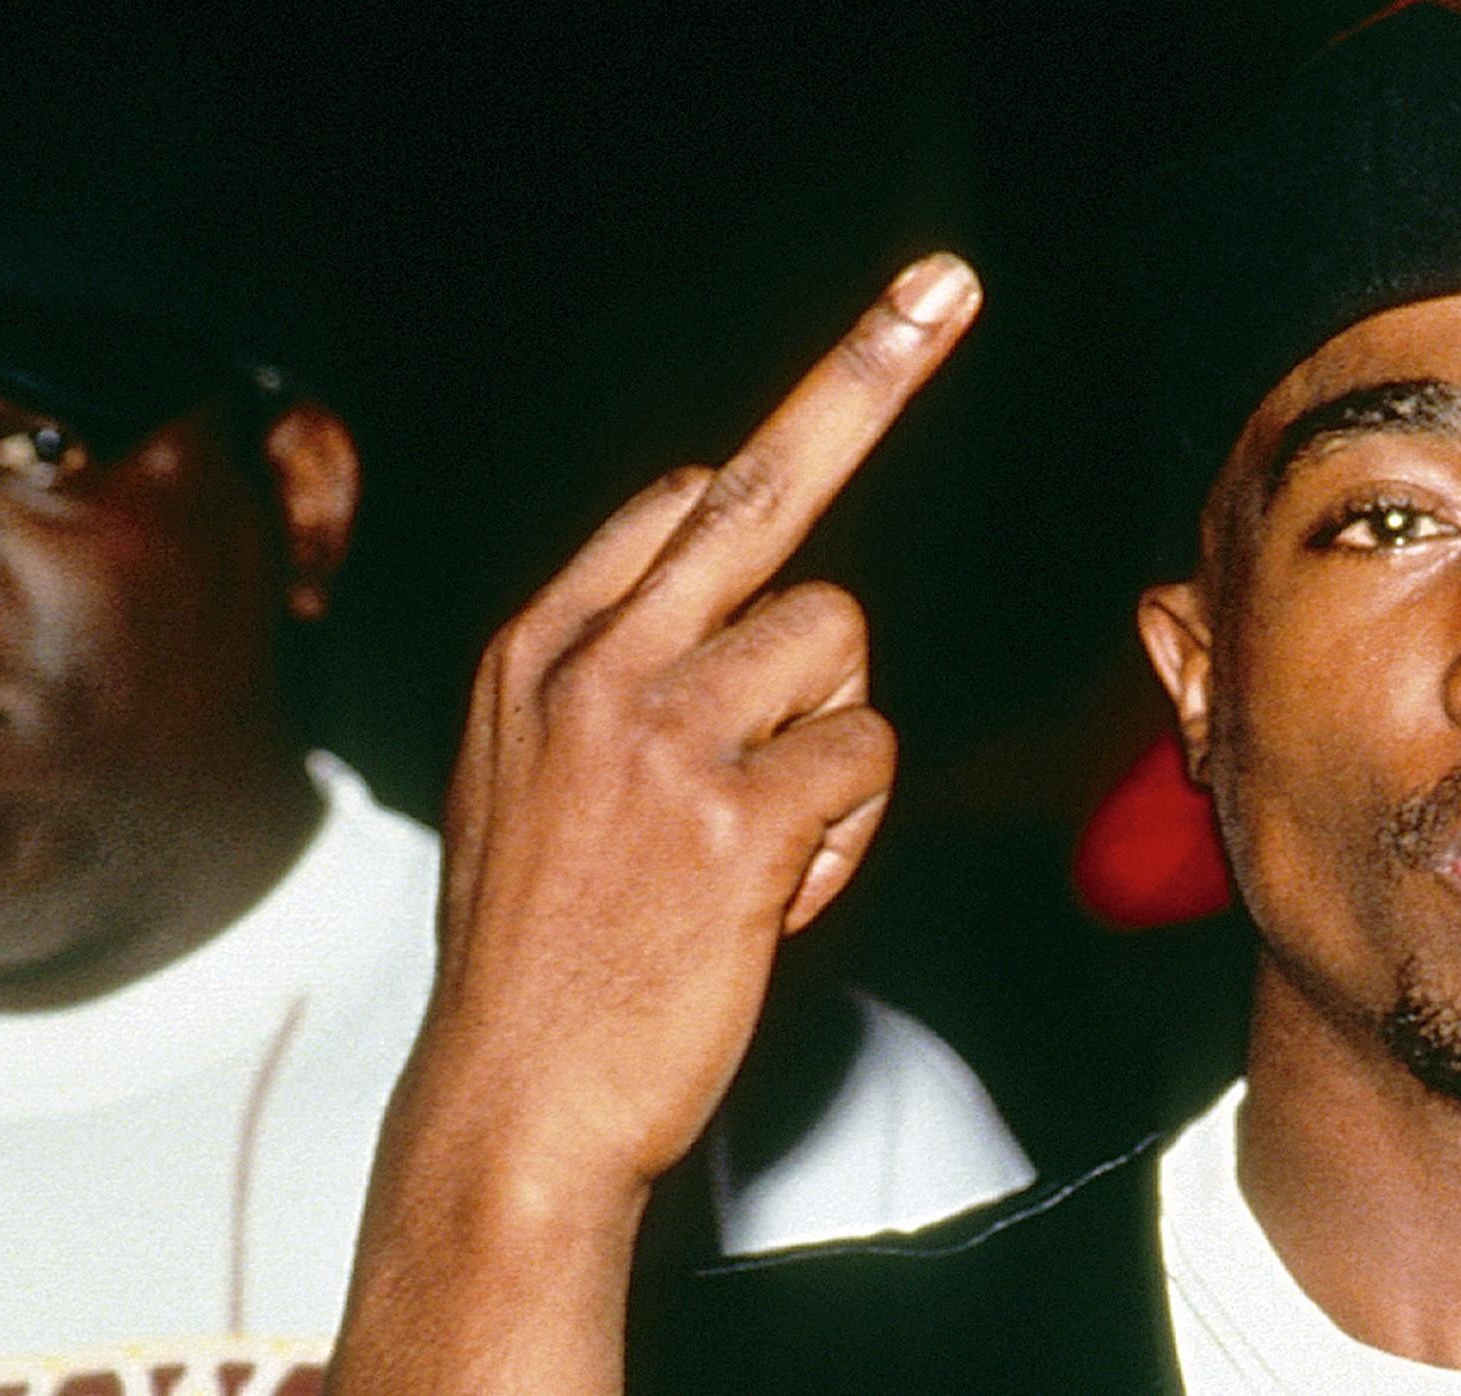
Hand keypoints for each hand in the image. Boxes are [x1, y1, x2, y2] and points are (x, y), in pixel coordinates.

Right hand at [331, 254, 980, 1394]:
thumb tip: (714, 538)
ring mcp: (661, 734)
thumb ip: (611, 660)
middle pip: (765, 490)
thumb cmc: (542, 948)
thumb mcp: (525, 777)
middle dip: (867, 379)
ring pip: (839, 647)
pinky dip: (846, 826)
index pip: (681, 496)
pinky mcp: (734, 815)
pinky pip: (863, 756)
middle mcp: (594, 665)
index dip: (794, 422)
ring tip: (761, 836)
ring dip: (834, 740)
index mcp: (539, 651)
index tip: (883, 330)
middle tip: (946, 288)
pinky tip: (774, 888)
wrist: (514, 1100)